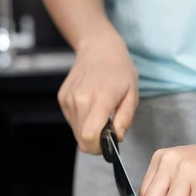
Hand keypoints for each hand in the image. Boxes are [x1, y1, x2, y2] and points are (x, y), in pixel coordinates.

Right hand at [58, 23, 138, 153]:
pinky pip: (72, 121)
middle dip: (96, 142)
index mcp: (101, 99)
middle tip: (107, 130)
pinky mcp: (62, 98)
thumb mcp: (132, 94)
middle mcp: (80, 99)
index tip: (108, 144)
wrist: (99, 48)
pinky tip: (91, 105)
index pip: (90, 136)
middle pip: (82, 139)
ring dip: (88, 130)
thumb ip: (125, 119)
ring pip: (76, 132)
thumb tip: (117, 138)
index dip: (99, 147)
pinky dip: (82, 120)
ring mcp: (69, 99)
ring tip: (100, 113)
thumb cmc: (120, 70)